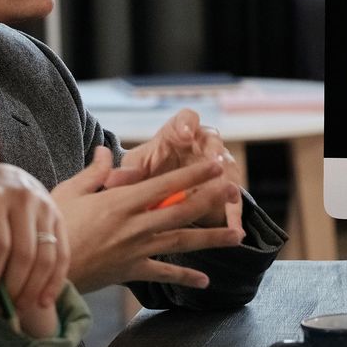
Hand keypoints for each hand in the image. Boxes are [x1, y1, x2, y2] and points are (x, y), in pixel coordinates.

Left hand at [0, 163, 67, 335]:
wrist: (4, 177)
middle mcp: (24, 200)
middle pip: (24, 253)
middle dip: (12, 288)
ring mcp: (46, 208)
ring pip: (46, 257)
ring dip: (33, 289)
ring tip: (17, 309)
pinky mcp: (60, 218)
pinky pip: (62, 255)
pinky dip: (54, 282)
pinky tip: (43, 302)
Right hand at [52, 148, 246, 293]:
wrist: (39, 270)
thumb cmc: (50, 227)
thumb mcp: (69, 192)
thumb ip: (93, 173)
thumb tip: (103, 150)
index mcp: (121, 201)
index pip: (166, 184)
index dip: (194, 174)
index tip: (216, 165)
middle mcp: (134, 225)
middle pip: (182, 210)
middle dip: (211, 199)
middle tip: (236, 190)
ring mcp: (135, 249)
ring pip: (181, 242)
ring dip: (211, 238)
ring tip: (237, 235)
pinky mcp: (130, 271)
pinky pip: (163, 274)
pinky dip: (185, 278)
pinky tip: (206, 281)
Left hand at [118, 110, 243, 230]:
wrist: (161, 187)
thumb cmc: (149, 169)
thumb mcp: (136, 169)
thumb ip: (127, 173)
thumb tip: (113, 180)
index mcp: (179, 132)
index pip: (187, 118)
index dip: (187, 124)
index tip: (184, 134)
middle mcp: (202, 144)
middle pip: (214, 141)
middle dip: (214, 153)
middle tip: (214, 162)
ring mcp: (218, 165)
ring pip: (227, 169)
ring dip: (228, 181)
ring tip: (229, 194)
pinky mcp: (224, 188)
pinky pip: (232, 199)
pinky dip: (233, 214)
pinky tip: (233, 228)